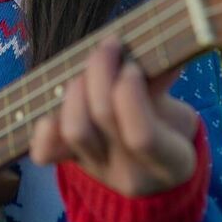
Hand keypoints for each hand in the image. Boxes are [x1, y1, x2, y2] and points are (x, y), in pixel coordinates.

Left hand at [29, 34, 198, 195]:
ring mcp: (98, 171)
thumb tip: (156, 48)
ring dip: (76, 89)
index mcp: (171, 162)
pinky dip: (45, 123)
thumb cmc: (167, 127)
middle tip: (108, 47)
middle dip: (101, 72)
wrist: (150, 167)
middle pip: (103, 118)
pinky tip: (58, 98)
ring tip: (85, 70)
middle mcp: (132, 174)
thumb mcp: (177, 108)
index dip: (130, 93)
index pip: (141, 136)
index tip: (132, 65)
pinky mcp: (71, 166)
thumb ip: (163, 80)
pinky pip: (45, 151)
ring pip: (74, 129)